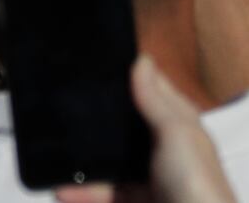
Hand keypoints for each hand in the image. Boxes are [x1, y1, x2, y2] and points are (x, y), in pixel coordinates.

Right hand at [54, 56, 235, 202]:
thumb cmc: (196, 182)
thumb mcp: (178, 135)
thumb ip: (155, 101)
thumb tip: (141, 59)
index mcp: (178, 127)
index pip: (151, 92)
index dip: (128, 76)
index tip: (92, 62)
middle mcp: (160, 149)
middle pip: (122, 126)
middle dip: (95, 118)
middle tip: (59, 102)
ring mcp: (145, 178)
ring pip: (106, 162)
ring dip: (80, 160)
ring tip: (51, 151)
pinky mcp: (130, 202)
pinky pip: (99, 193)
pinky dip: (79, 192)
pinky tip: (59, 188)